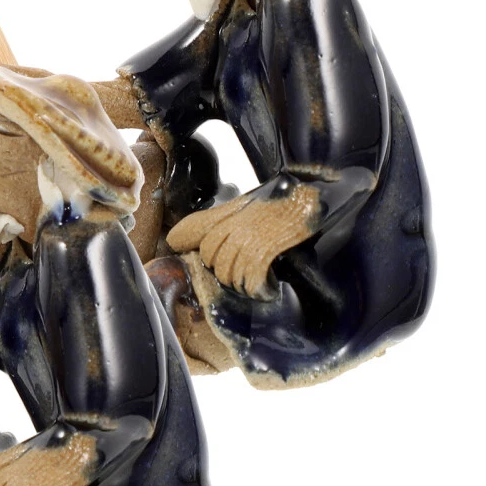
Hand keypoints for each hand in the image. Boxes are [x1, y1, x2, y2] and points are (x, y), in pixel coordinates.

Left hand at [166, 184, 319, 298]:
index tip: (217, 264)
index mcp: (228, 215)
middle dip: (225, 273)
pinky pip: (251, 277)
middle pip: (214, 260)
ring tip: (255, 285)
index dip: (207, 257)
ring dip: (242, 285)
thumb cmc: (278, 204)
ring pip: (231, 272)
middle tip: (242, 276)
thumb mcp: (243, 208)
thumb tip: (174, 239)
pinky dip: (258, 289)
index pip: (202, 242)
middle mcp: (234, 225)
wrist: (311, 195)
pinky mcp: (268, 247)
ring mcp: (250, 236)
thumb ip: (213, 221)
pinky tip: (266, 290)